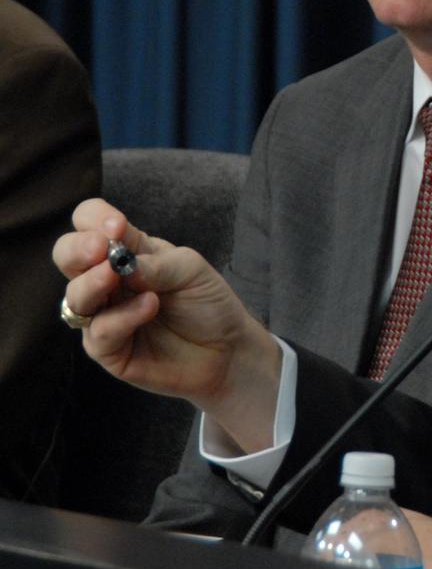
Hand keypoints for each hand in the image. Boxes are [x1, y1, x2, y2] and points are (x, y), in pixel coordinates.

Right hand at [52, 198, 281, 450]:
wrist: (227, 349)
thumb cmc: (208, 302)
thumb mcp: (190, 269)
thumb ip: (155, 263)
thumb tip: (119, 263)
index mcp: (127, 251)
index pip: (91, 223)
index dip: (95, 218)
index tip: (117, 225)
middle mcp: (107, 280)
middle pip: (67, 256)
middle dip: (76, 249)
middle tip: (99, 248)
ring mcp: (104, 315)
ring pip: (76, 296)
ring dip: (92, 283)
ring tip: (116, 276)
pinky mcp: (108, 350)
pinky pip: (100, 332)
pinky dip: (122, 317)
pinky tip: (149, 307)